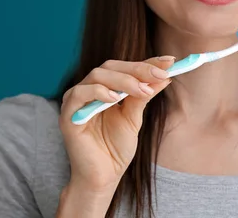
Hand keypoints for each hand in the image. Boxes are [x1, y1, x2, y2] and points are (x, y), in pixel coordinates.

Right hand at [58, 56, 174, 192]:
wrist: (104, 176)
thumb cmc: (116, 148)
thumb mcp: (134, 118)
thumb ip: (144, 96)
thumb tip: (165, 76)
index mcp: (106, 88)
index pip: (125, 68)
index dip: (147, 63)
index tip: (170, 61)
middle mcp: (89, 90)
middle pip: (111, 67)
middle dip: (138, 69)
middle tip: (159, 75)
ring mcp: (77, 100)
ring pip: (97, 75)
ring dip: (123, 80)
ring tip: (142, 90)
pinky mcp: (67, 114)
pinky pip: (79, 94)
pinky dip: (98, 92)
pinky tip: (115, 98)